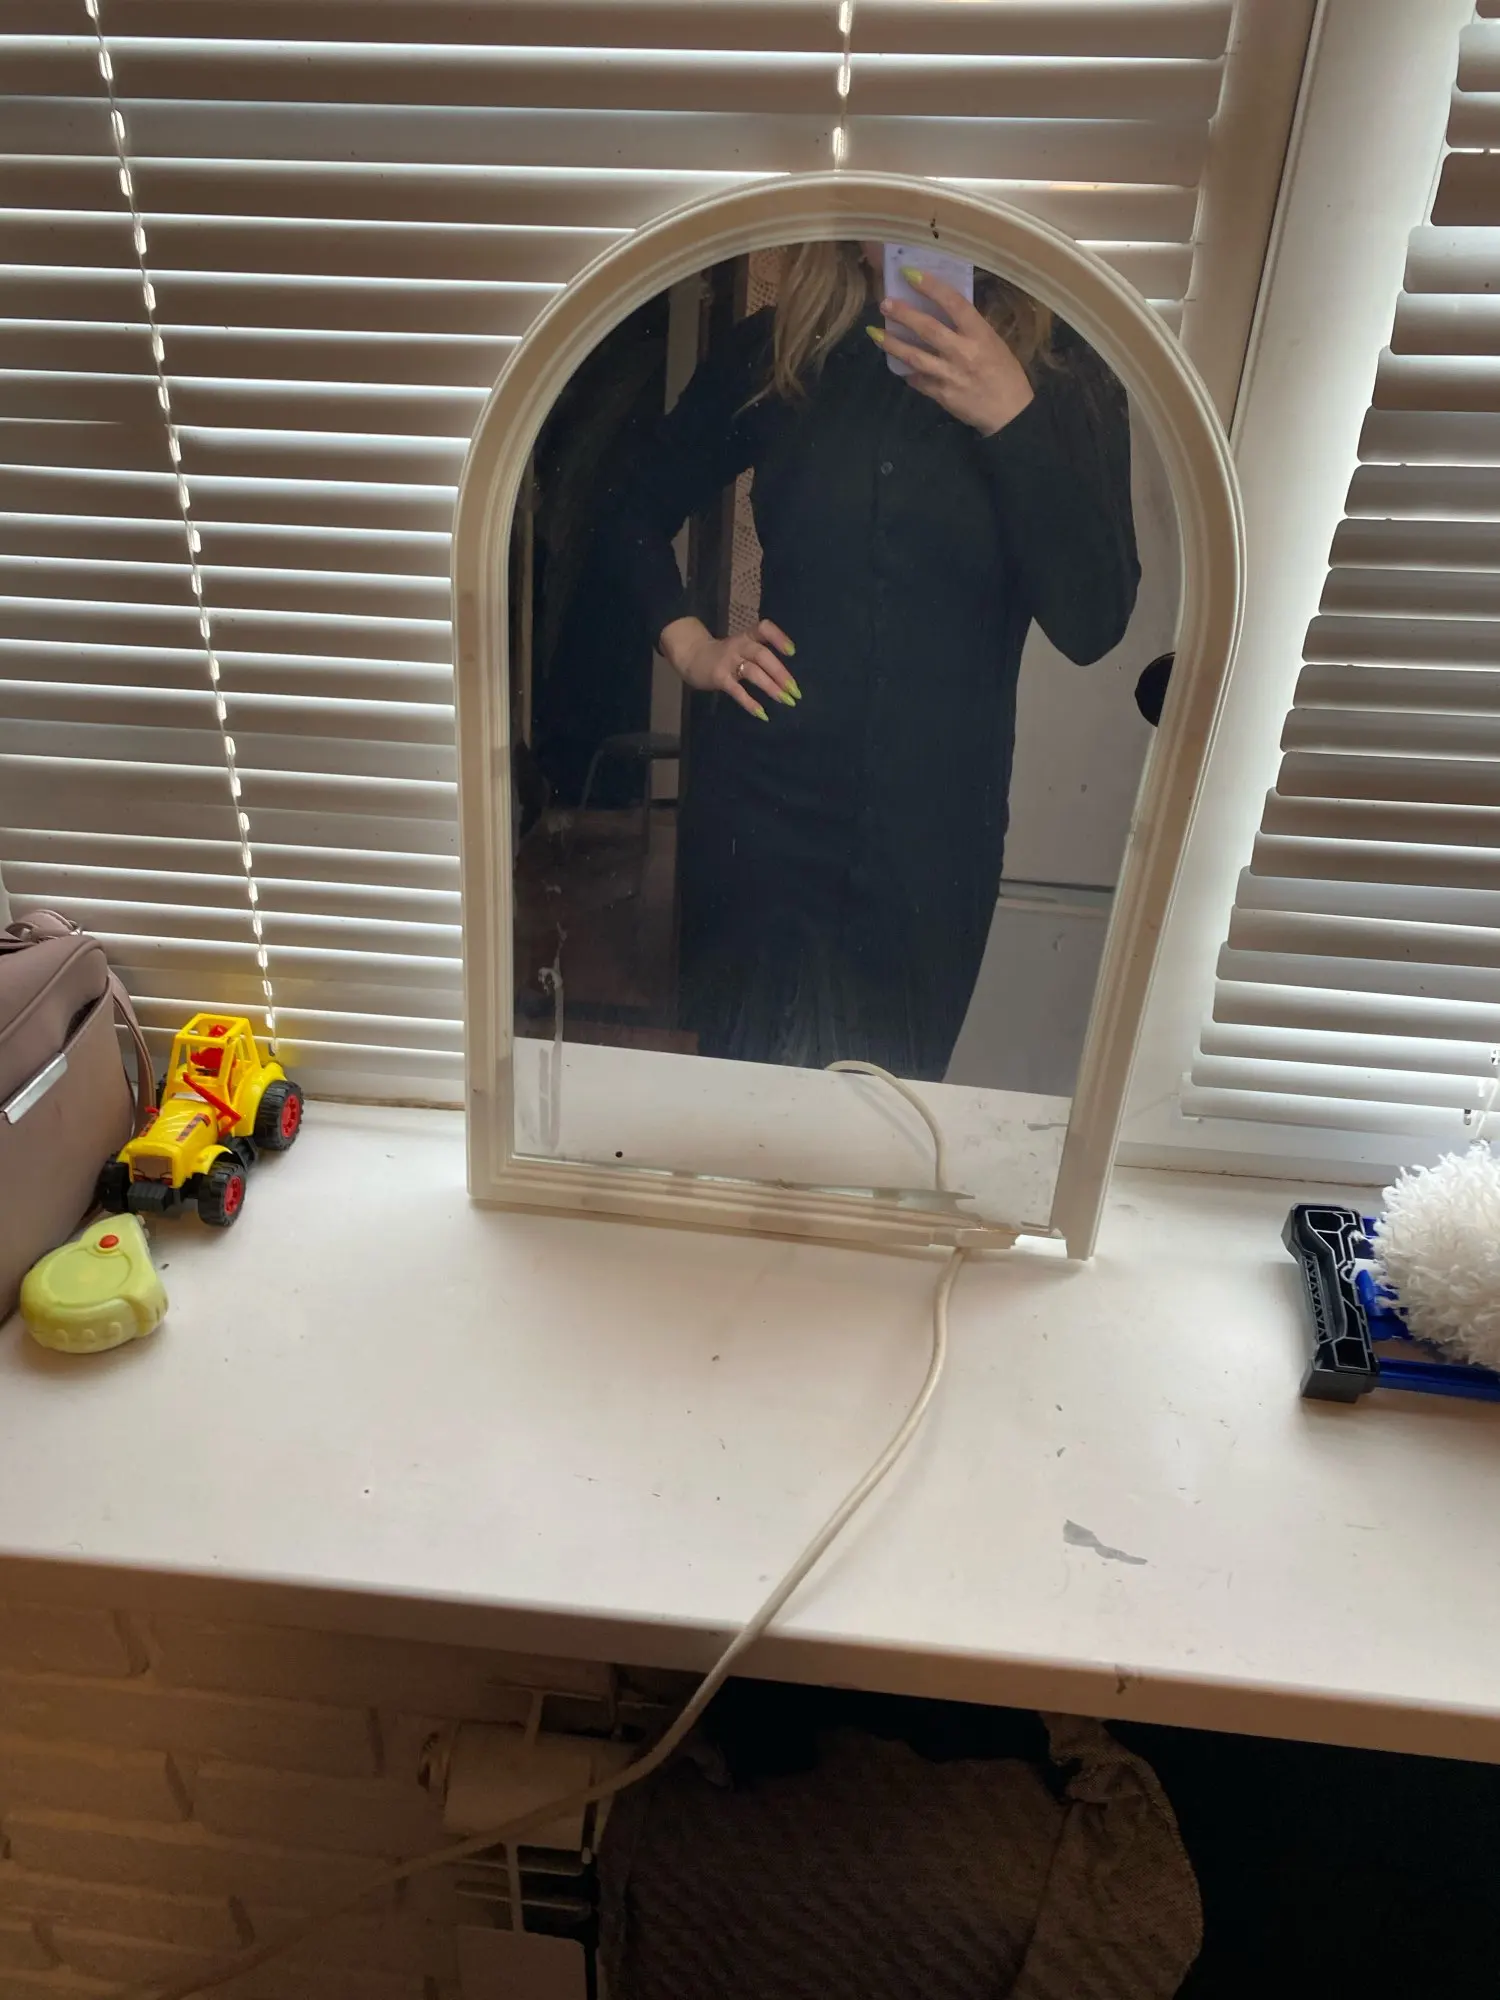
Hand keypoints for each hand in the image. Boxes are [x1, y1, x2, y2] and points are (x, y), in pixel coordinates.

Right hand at [659, 615, 800, 721]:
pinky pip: (737, 691)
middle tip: (795, 690)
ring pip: (753, 672)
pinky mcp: (719, 678)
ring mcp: (728, 662)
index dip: (779, 638)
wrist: (692, 657)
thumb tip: (787, 677)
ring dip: (771, 687)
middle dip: (781, 673)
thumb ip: (761, 655)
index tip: (792, 652)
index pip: (764, 628)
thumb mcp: (742, 647)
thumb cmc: (725, 655)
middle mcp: (739, 646)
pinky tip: (762, 714)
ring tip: (785, 700)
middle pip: (762, 655)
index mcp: (747, 637)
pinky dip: (750, 703)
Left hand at [871, 268, 1034, 435]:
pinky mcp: (941, 395)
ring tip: (874, 332)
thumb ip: (968, 328)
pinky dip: (907, 371)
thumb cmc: (1005, 372)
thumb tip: (941, 311)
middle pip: (928, 329)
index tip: (910, 274)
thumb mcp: (992, 342)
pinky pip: (918, 380)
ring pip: (915, 357)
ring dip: (892, 344)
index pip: (953, 303)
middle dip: (903, 314)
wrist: (1009, 412)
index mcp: (980, 334)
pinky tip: (897, 364)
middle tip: (885, 303)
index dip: (931, 287)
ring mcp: (950, 375)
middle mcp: (963, 352)